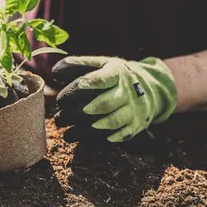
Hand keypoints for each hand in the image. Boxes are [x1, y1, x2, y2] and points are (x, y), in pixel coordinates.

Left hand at [51, 56, 176, 142]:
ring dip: (86, 131)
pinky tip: (84, 142)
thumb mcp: (100, 64)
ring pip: (110, 123)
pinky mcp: (136, 126)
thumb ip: (76, 65)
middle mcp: (127, 91)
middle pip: (103, 104)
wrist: (152, 89)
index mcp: (116, 73)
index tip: (61, 100)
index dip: (77, 90)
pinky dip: (101, 141)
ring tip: (67, 134)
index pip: (98, 81)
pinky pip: (119, 137)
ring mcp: (134, 110)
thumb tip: (55, 73)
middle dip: (78, 114)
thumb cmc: (114, 76)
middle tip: (59, 119)